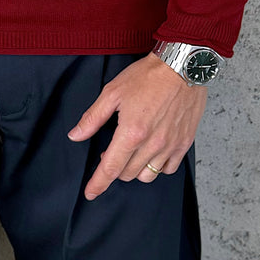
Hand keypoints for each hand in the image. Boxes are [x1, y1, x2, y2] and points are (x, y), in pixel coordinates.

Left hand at [67, 53, 206, 199]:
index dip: (98, 184)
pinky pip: (168, 168)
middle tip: (112, 150)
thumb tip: (75, 135)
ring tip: (133, 151)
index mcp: (131, 132)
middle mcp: (152, 144)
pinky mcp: (184, 143)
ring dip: (135, 169)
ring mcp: (170, 146)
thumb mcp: (112, 92)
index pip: (110, 168)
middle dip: (115, 167)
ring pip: (147, 175)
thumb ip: (92, 118)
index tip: (90, 193)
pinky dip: (158, 166)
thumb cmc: (148, 76)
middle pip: (127, 174)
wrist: (182, 66)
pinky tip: (153, 151)